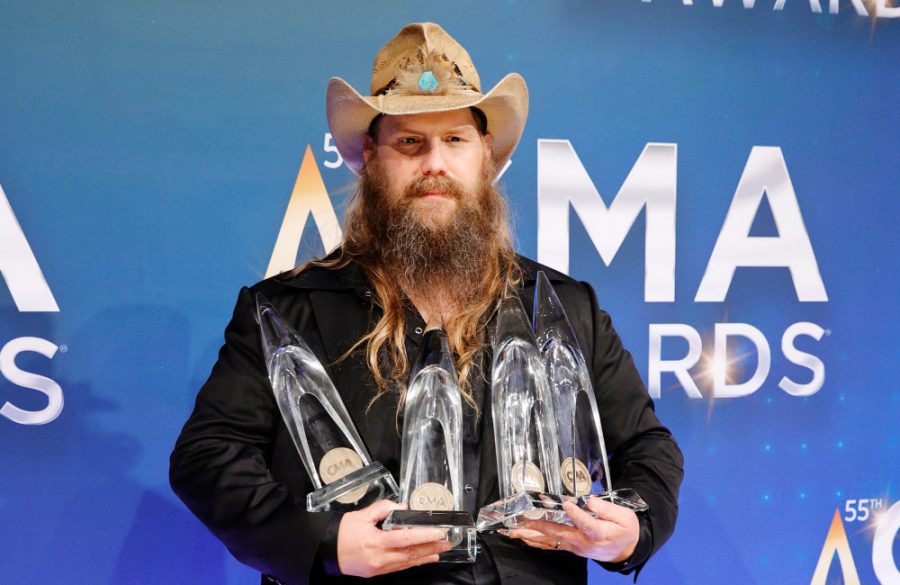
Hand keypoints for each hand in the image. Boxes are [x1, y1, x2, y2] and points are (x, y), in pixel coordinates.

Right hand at [336, 499, 451, 576]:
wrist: (325, 552)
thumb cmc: (341, 533)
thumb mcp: (361, 515)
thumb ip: (383, 508)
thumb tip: (402, 506)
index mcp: (376, 542)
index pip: (406, 539)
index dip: (425, 536)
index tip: (439, 532)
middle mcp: (380, 558)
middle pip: (411, 553)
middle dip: (432, 548)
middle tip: (447, 542)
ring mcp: (379, 568)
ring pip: (407, 562)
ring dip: (425, 557)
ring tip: (440, 551)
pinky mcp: (376, 573)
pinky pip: (399, 567)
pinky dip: (412, 562)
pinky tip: (422, 559)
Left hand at [505, 497, 639, 562]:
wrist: (625, 551)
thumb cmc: (624, 530)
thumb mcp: (624, 517)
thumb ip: (607, 509)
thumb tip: (590, 501)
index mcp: (599, 533)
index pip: (587, 524)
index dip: (577, 515)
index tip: (567, 505)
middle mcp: (583, 542)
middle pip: (560, 534)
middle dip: (539, 528)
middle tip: (521, 522)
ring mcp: (575, 546)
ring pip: (551, 542)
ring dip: (531, 536)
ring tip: (514, 531)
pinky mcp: (570, 547)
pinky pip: (551, 545)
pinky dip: (536, 542)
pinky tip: (523, 538)